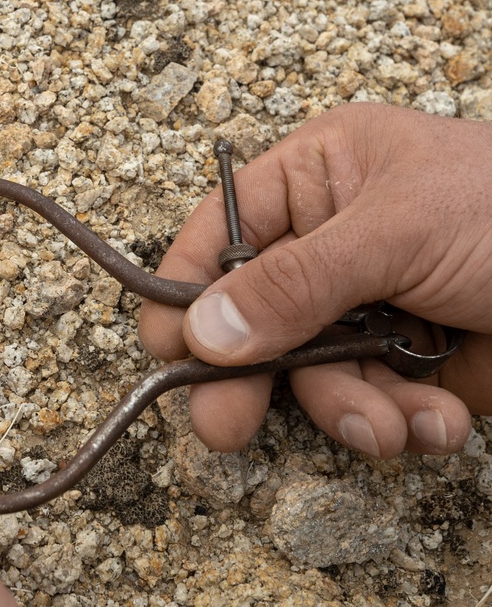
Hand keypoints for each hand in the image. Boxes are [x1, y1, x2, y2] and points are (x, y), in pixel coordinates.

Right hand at [139, 104, 491, 458]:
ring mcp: (372, 304)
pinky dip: (400, 423)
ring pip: (310, 373)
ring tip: (392, 426)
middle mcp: (336, 241)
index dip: (188, 289)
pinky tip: (438, 419)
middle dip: (251, 375)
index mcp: (323, 176)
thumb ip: (297, 283)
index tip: (168, 351)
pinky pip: (370, 404)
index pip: (224, 231)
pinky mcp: (412, 363)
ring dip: (349, 408)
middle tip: (224, 430)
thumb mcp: (398, 230)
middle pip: (254, 316)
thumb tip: (203, 329)